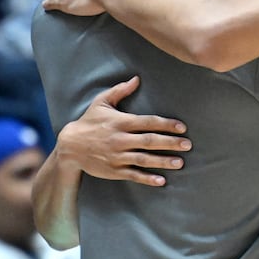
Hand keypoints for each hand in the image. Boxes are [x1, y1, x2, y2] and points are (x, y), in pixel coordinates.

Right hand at [57, 75, 189, 186]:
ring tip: (180, 163)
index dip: (166, 124)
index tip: (182, 127)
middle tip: (188, 145)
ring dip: (163, 161)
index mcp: (120, 122)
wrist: (70, 146)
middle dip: (170, 143)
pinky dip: (147, 178)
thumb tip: (137, 78)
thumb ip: (120, 90)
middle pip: (149, 141)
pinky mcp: (114, 170)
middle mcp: (120, 139)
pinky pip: (133, 175)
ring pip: (144, 159)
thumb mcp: (101, 102)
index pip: (147, 122)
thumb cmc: (88, 122)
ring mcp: (117, 156)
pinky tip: (161, 180)